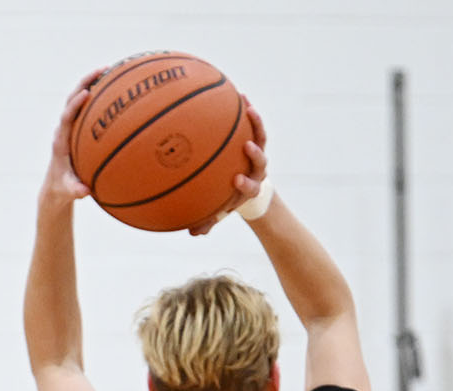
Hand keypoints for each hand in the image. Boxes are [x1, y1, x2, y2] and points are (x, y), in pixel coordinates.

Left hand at [41, 69, 105, 204]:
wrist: (55, 185)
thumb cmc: (62, 188)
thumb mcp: (68, 191)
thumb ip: (75, 190)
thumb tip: (85, 191)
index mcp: (60, 141)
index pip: (66, 117)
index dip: (74, 104)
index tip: (85, 94)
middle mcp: (64, 129)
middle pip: (72, 98)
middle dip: (86, 82)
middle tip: (103, 70)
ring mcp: (70, 127)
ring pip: (80, 99)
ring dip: (93, 84)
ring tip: (111, 70)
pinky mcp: (77, 128)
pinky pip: (88, 109)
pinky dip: (100, 98)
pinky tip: (116, 91)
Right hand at [189, 100, 269, 235]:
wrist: (245, 185)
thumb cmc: (227, 198)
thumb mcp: (217, 211)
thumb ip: (207, 221)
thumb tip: (192, 233)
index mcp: (249, 188)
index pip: (250, 187)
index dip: (246, 184)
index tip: (237, 181)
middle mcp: (256, 169)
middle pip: (261, 160)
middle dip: (256, 154)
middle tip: (247, 146)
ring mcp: (256, 151)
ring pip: (260, 136)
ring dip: (256, 122)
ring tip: (248, 108)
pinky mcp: (254, 136)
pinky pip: (251, 121)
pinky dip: (246, 109)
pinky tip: (239, 94)